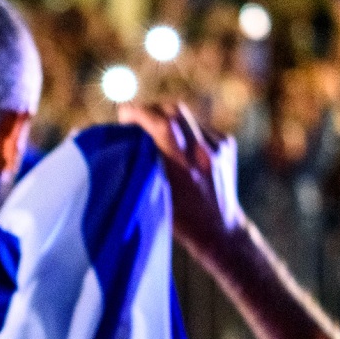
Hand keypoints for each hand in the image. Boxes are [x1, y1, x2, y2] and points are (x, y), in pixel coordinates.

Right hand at [119, 101, 242, 261]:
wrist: (222, 228)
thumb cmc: (182, 218)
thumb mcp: (154, 196)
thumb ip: (140, 167)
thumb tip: (113, 138)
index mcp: (183, 169)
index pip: (162, 124)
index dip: (139, 113)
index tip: (124, 114)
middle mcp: (203, 153)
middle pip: (173, 110)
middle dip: (151, 109)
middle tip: (136, 119)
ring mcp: (218, 146)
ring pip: (186, 115)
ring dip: (166, 117)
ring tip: (154, 130)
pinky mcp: (226, 142)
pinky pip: (198, 125)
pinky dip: (184, 128)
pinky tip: (179, 144)